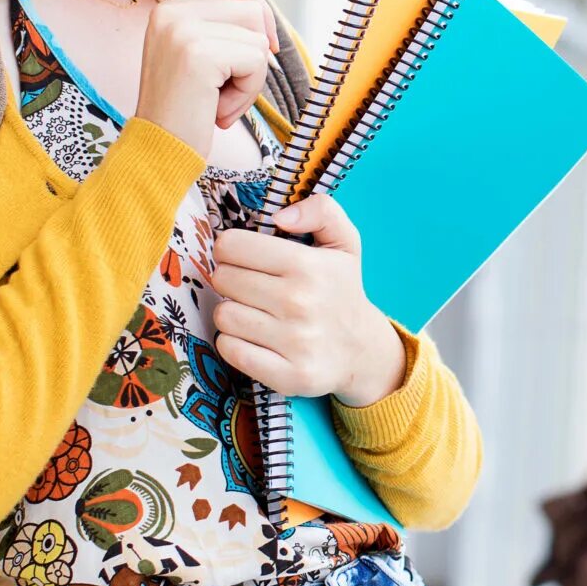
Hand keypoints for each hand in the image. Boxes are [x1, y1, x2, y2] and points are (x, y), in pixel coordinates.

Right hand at [135, 0, 277, 156]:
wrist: (158, 150)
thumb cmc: (185, 109)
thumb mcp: (204, 56)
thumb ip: (227, 18)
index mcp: (170, 9)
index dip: (256, 8)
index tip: (256, 45)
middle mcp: (171, 12)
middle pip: (251, 3)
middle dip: (259, 45)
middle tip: (238, 79)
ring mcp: (182, 30)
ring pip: (258, 36)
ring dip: (252, 75)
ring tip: (221, 98)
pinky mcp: (198, 54)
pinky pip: (255, 61)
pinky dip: (248, 92)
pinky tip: (220, 111)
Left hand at [209, 194, 406, 406]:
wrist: (363, 350)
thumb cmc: (342, 291)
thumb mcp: (343, 242)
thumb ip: (320, 210)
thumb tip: (280, 218)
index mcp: (308, 266)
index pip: (231, 246)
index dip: (232, 249)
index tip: (246, 258)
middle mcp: (300, 303)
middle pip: (223, 279)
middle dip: (231, 279)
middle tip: (251, 286)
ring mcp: (294, 342)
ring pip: (223, 315)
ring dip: (232, 312)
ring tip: (255, 312)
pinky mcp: (288, 375)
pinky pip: (229, 349)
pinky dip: (233, 343)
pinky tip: (253, 338)